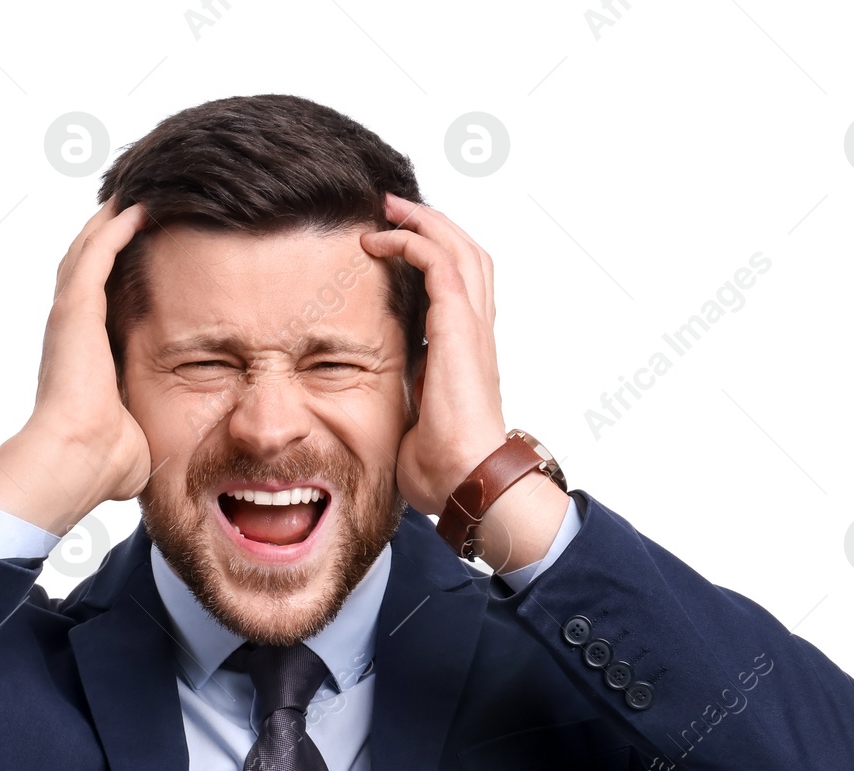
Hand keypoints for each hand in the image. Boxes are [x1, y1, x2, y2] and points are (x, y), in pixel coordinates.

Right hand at [0, 199, 153, 533]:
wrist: (77, 462)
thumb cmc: (103, 464)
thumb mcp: (134, 436)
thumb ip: (145, 426)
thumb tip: (164, 447)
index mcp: (83, 356)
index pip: (100, 301)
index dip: (117, 273)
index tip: (143, 254)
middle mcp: (71, 330)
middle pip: (88, 265)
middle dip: (111, 233)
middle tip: (137, 203)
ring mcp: (70, 317)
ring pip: (89, 250)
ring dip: (113, 220)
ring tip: (139, 192)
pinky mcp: (75, 310)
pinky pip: (96, 253)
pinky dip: (115, 227)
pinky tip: (139, 205)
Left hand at [362, 195, 567, 569]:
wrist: (467, 481)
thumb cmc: (444, 470)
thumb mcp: (415, 424)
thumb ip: (405, 402)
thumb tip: (381, 409)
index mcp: (466, 355)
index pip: (458, 290)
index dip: (434, 260)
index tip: (396, 248)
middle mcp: (475, 334)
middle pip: (467, 256)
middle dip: (431, 225)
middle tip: (392, 209)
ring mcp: (471, 328)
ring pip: (458, 248)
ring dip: (422, 221)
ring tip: (388, 207)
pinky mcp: (459, 328)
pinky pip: (438, 263)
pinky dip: (411, 242)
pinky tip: (379, 240)